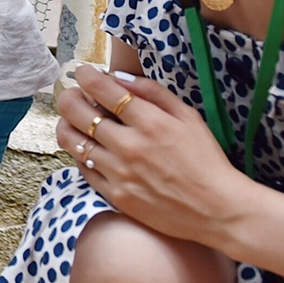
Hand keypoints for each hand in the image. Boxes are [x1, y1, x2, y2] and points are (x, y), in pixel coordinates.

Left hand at [55, 65, 259, 247]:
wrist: (217, 209)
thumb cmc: (206, 160)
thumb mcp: (189, 117)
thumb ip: (153, 92)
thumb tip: (119, 77)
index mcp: (150, 122)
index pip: (102, 89)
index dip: (86, 75)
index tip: (83, 72)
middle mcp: (129, 146)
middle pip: (77, 112)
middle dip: (68, 97)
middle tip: (73, 95)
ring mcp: (119, 172)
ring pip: (72, 141)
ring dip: (67, 124)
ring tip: (73, 120)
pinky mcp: (115, 195)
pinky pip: (83, 168)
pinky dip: (80, 153)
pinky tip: (87, 147)